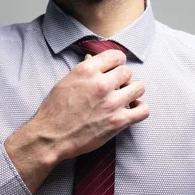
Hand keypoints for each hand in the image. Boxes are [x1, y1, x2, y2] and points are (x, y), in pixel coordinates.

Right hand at [4, 51, 147, 193]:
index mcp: (87, 71)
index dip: (117, 62)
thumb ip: (83, 71)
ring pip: (138, 88)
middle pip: (127, 72)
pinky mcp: (118, 121)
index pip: (116, 56)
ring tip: (124, 98)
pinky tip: (132, 110)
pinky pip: (143, 110)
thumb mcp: (65, 83)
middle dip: (122, 79)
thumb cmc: (54, 111)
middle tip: (116, 88)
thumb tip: (92, 59)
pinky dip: (140, 109)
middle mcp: (101, 84)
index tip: (115, 69)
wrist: (51, 138)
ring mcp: (112, 103)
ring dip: (132, 92)